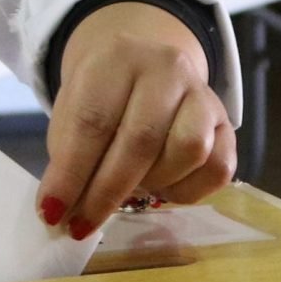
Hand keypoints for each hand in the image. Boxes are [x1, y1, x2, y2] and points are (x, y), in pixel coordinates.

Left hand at [36, 2, 234, 238]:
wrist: (142, 70)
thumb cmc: (101, 99)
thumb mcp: (72, 117)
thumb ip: (67, 160)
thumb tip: (59, 215)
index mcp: (117, 57)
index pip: (93, 121)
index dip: (72, 173)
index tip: (53, 212)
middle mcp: (166, 68)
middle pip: (140, 138)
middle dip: (107, 191)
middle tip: (83, 224)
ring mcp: (203, 93)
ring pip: (189, 150)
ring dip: (155, 183)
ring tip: (132, 187)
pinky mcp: (227, 124)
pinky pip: (218, 169)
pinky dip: (187, 191)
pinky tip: (164, 186)